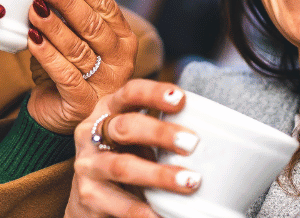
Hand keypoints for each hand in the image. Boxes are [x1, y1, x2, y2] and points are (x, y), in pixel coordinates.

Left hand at [26, 0, 137, 133]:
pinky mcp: (83, 104)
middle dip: (69, 2)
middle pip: (94, 26)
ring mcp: (104, 85)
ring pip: (78, 49)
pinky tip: (32, 37)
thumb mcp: (78, 39)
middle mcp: (120, 62)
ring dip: (54, 25)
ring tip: (35, 6)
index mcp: (124, 40)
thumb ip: (73, 15)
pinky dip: (47, 54)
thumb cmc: (69, 70)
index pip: (106, 6)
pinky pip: (65, 75)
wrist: (60, 117)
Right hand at [67, 80, 199, 217]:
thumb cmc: (122, 158)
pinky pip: (120, 204)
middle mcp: (91, 133)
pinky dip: (144, 211)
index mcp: (107, 111)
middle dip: (159, 133)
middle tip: (192, 143)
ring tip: (189, 182)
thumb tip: (211, 135)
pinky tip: (164, 214)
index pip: (129, 94)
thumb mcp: (134, 138)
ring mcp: (88, 165)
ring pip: (122, 166)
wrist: (89, 199)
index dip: (153, 94)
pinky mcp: (89, 195)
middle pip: (124, 127)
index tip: (181, 99)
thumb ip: (157, 132)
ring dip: (158, 175)